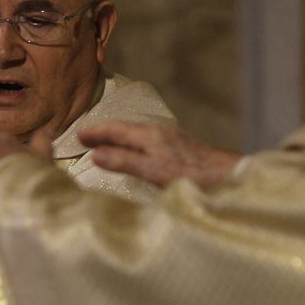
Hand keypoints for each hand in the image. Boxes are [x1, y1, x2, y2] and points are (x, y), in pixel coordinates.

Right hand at [79, 121, 239, 187]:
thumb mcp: (153, 171)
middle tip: (86, 138)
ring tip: (105, 145)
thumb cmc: (191, 175)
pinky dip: (132, 144)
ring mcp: (170, 139)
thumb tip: (96, 154)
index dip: (96, 132)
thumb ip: (125, 162)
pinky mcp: (178, 148)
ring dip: (118, 138)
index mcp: (149, 135)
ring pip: (136, 134)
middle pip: (125, 128)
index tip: (78, 136)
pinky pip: (146, 141)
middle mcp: (158, 132)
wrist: (227, 175)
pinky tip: (136, 153)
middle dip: (104, 132)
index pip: (116, 129)